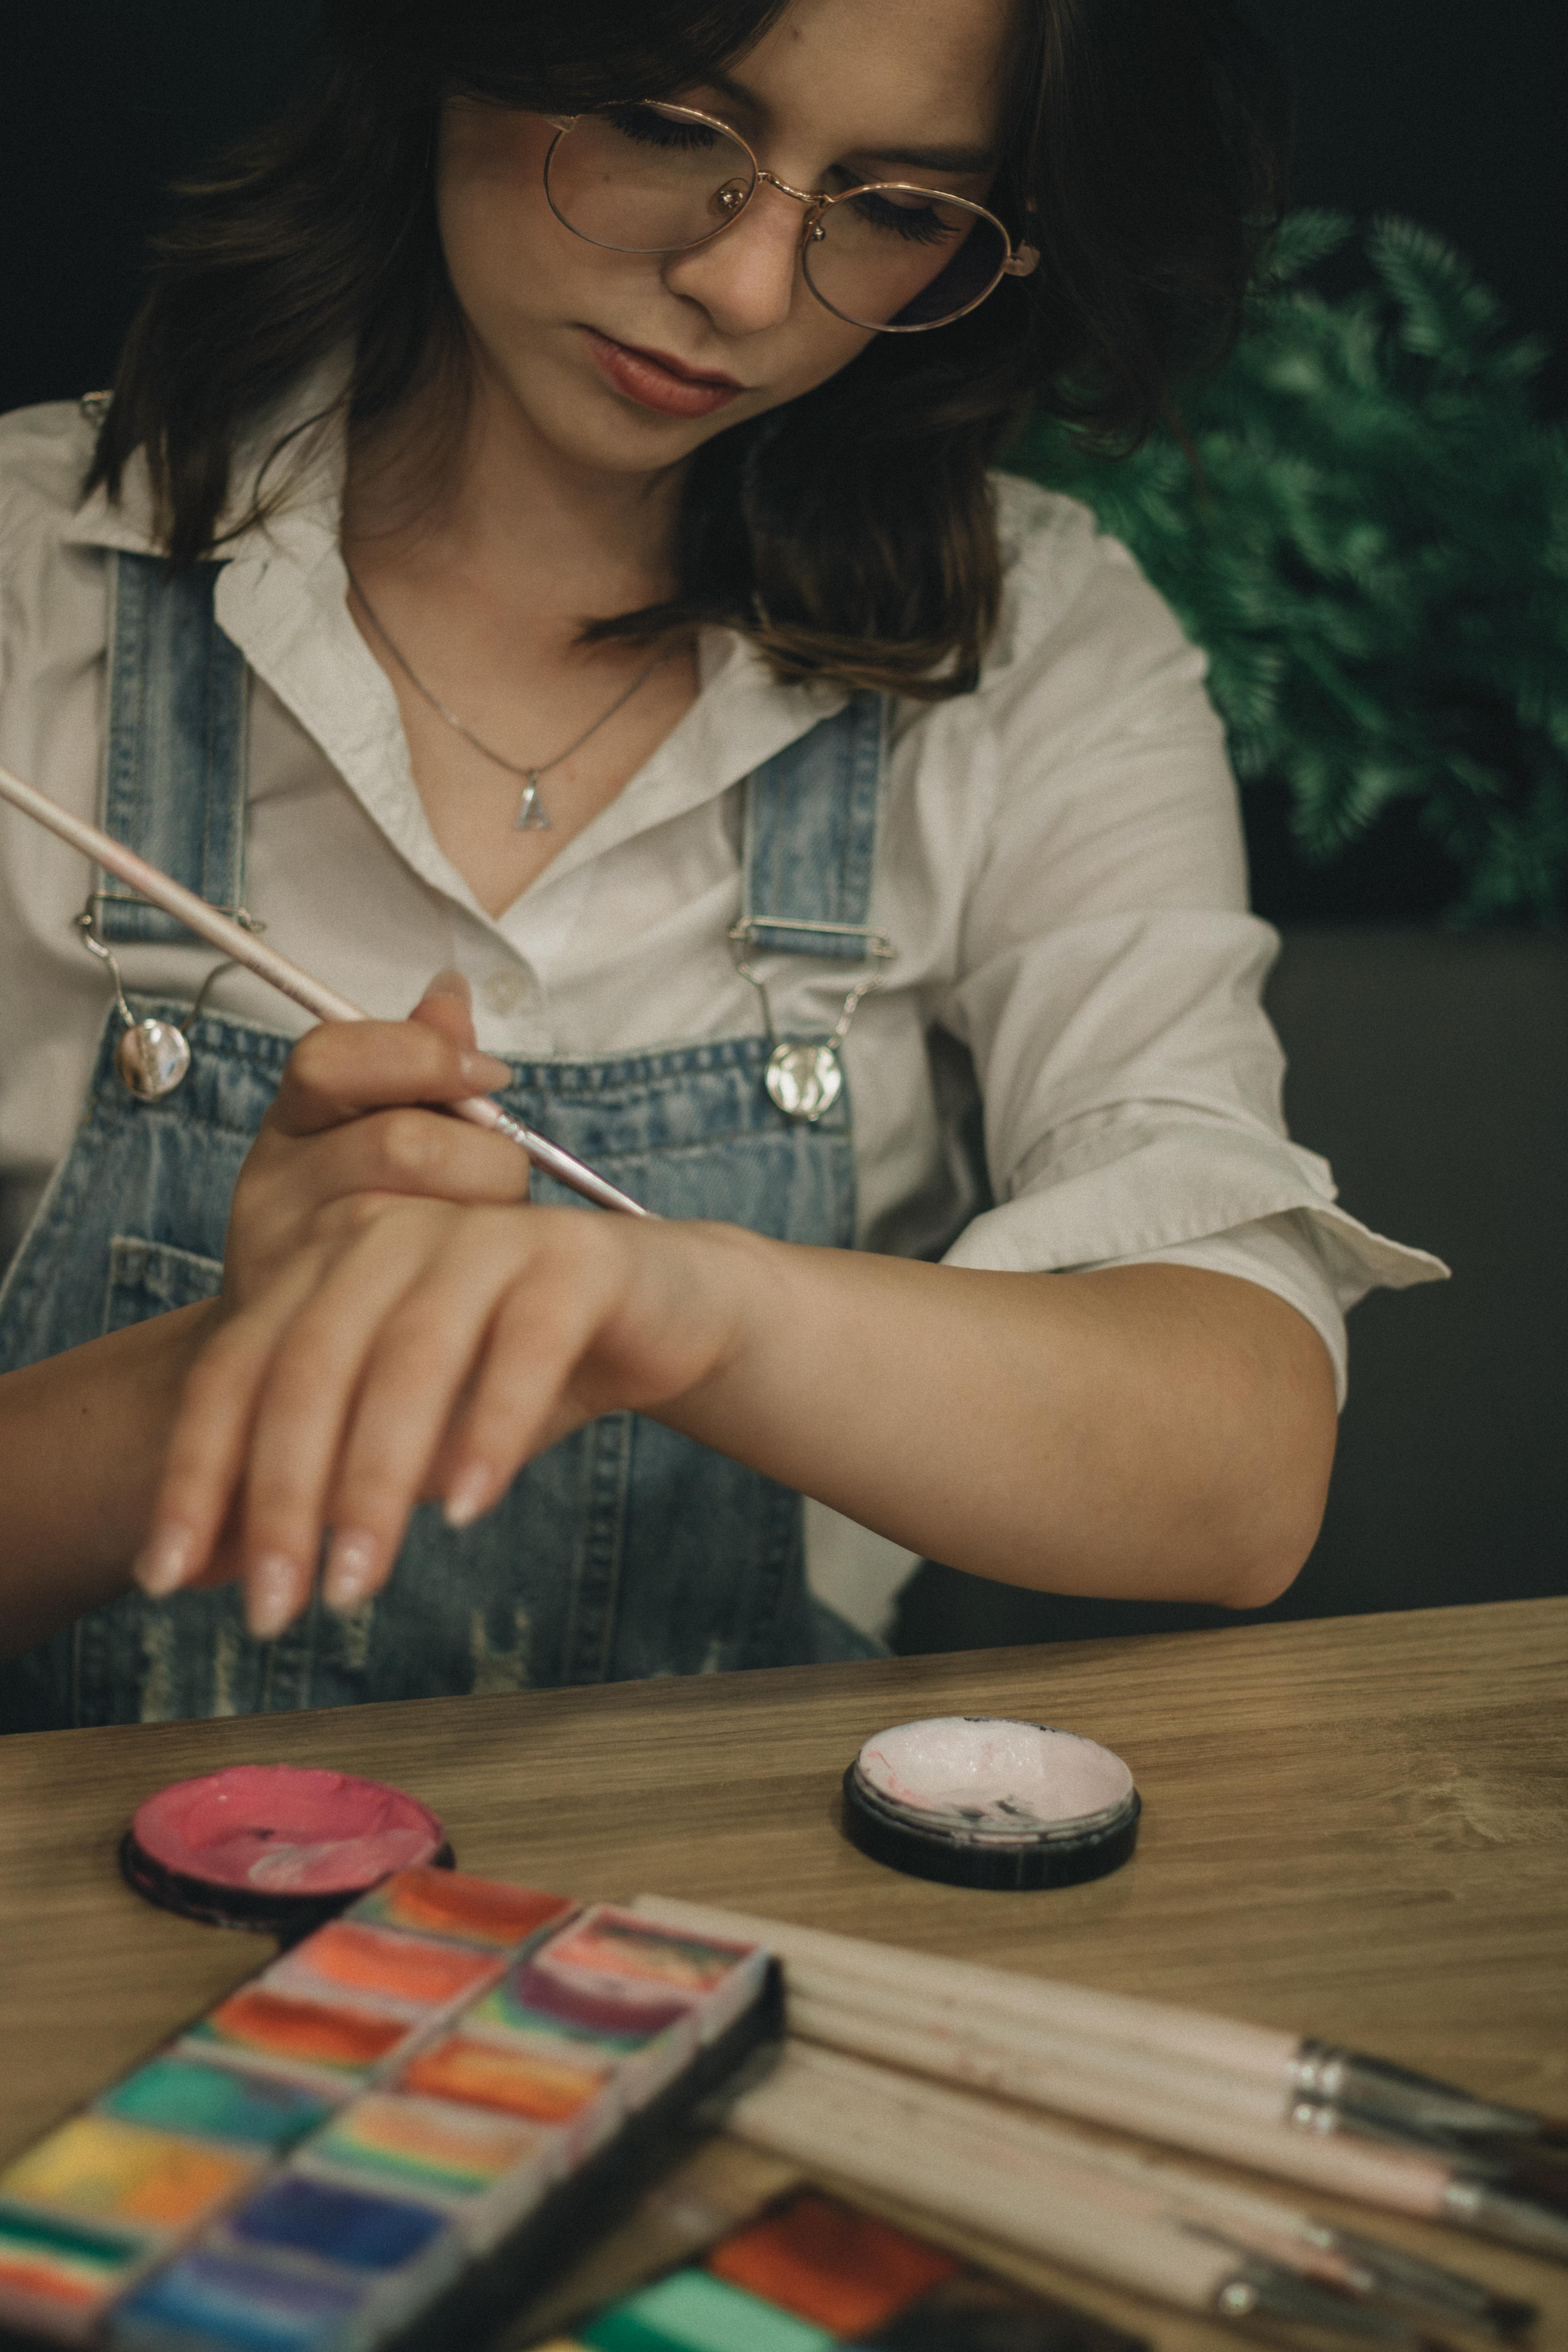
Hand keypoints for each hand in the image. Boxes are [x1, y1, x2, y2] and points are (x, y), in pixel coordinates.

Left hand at [137, 1181, 758, 1642]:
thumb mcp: (405, 1428)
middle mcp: (392, 1234)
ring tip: (355, 1585)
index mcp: (328, 1263)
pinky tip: (467, 1510)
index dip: (195, 1475)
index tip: (165, 1580)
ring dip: (375, 1481)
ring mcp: (485, 1237)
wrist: (665, 1309)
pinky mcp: (576, 1259)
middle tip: (275, 1610)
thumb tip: (214, 1572)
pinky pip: (523, 1346)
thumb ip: (320, 1475)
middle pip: (310, 1365)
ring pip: (409, 1357)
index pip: (236, 1368)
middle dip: (281, 1498)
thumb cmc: (518, 1371)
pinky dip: (490, 1430)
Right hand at [221, 970, 521, 1311]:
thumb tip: (450, 990)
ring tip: (499, 1239)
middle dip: (487, 1157)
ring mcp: (296, 1263)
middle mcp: (277, 1188)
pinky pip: (433, 1294)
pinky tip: (497, 1283)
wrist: (294, 1359)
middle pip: (404, 1143)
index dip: (423, 1055)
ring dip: (491, 1223)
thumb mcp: (371, 1132)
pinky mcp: (331, 1334)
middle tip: (509, 1185)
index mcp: (292, 1123)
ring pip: (425, 1221)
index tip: (493, 1077)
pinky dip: (483, 1279)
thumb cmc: (359, 1222)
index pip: (328, 1059)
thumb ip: (415, 1064)